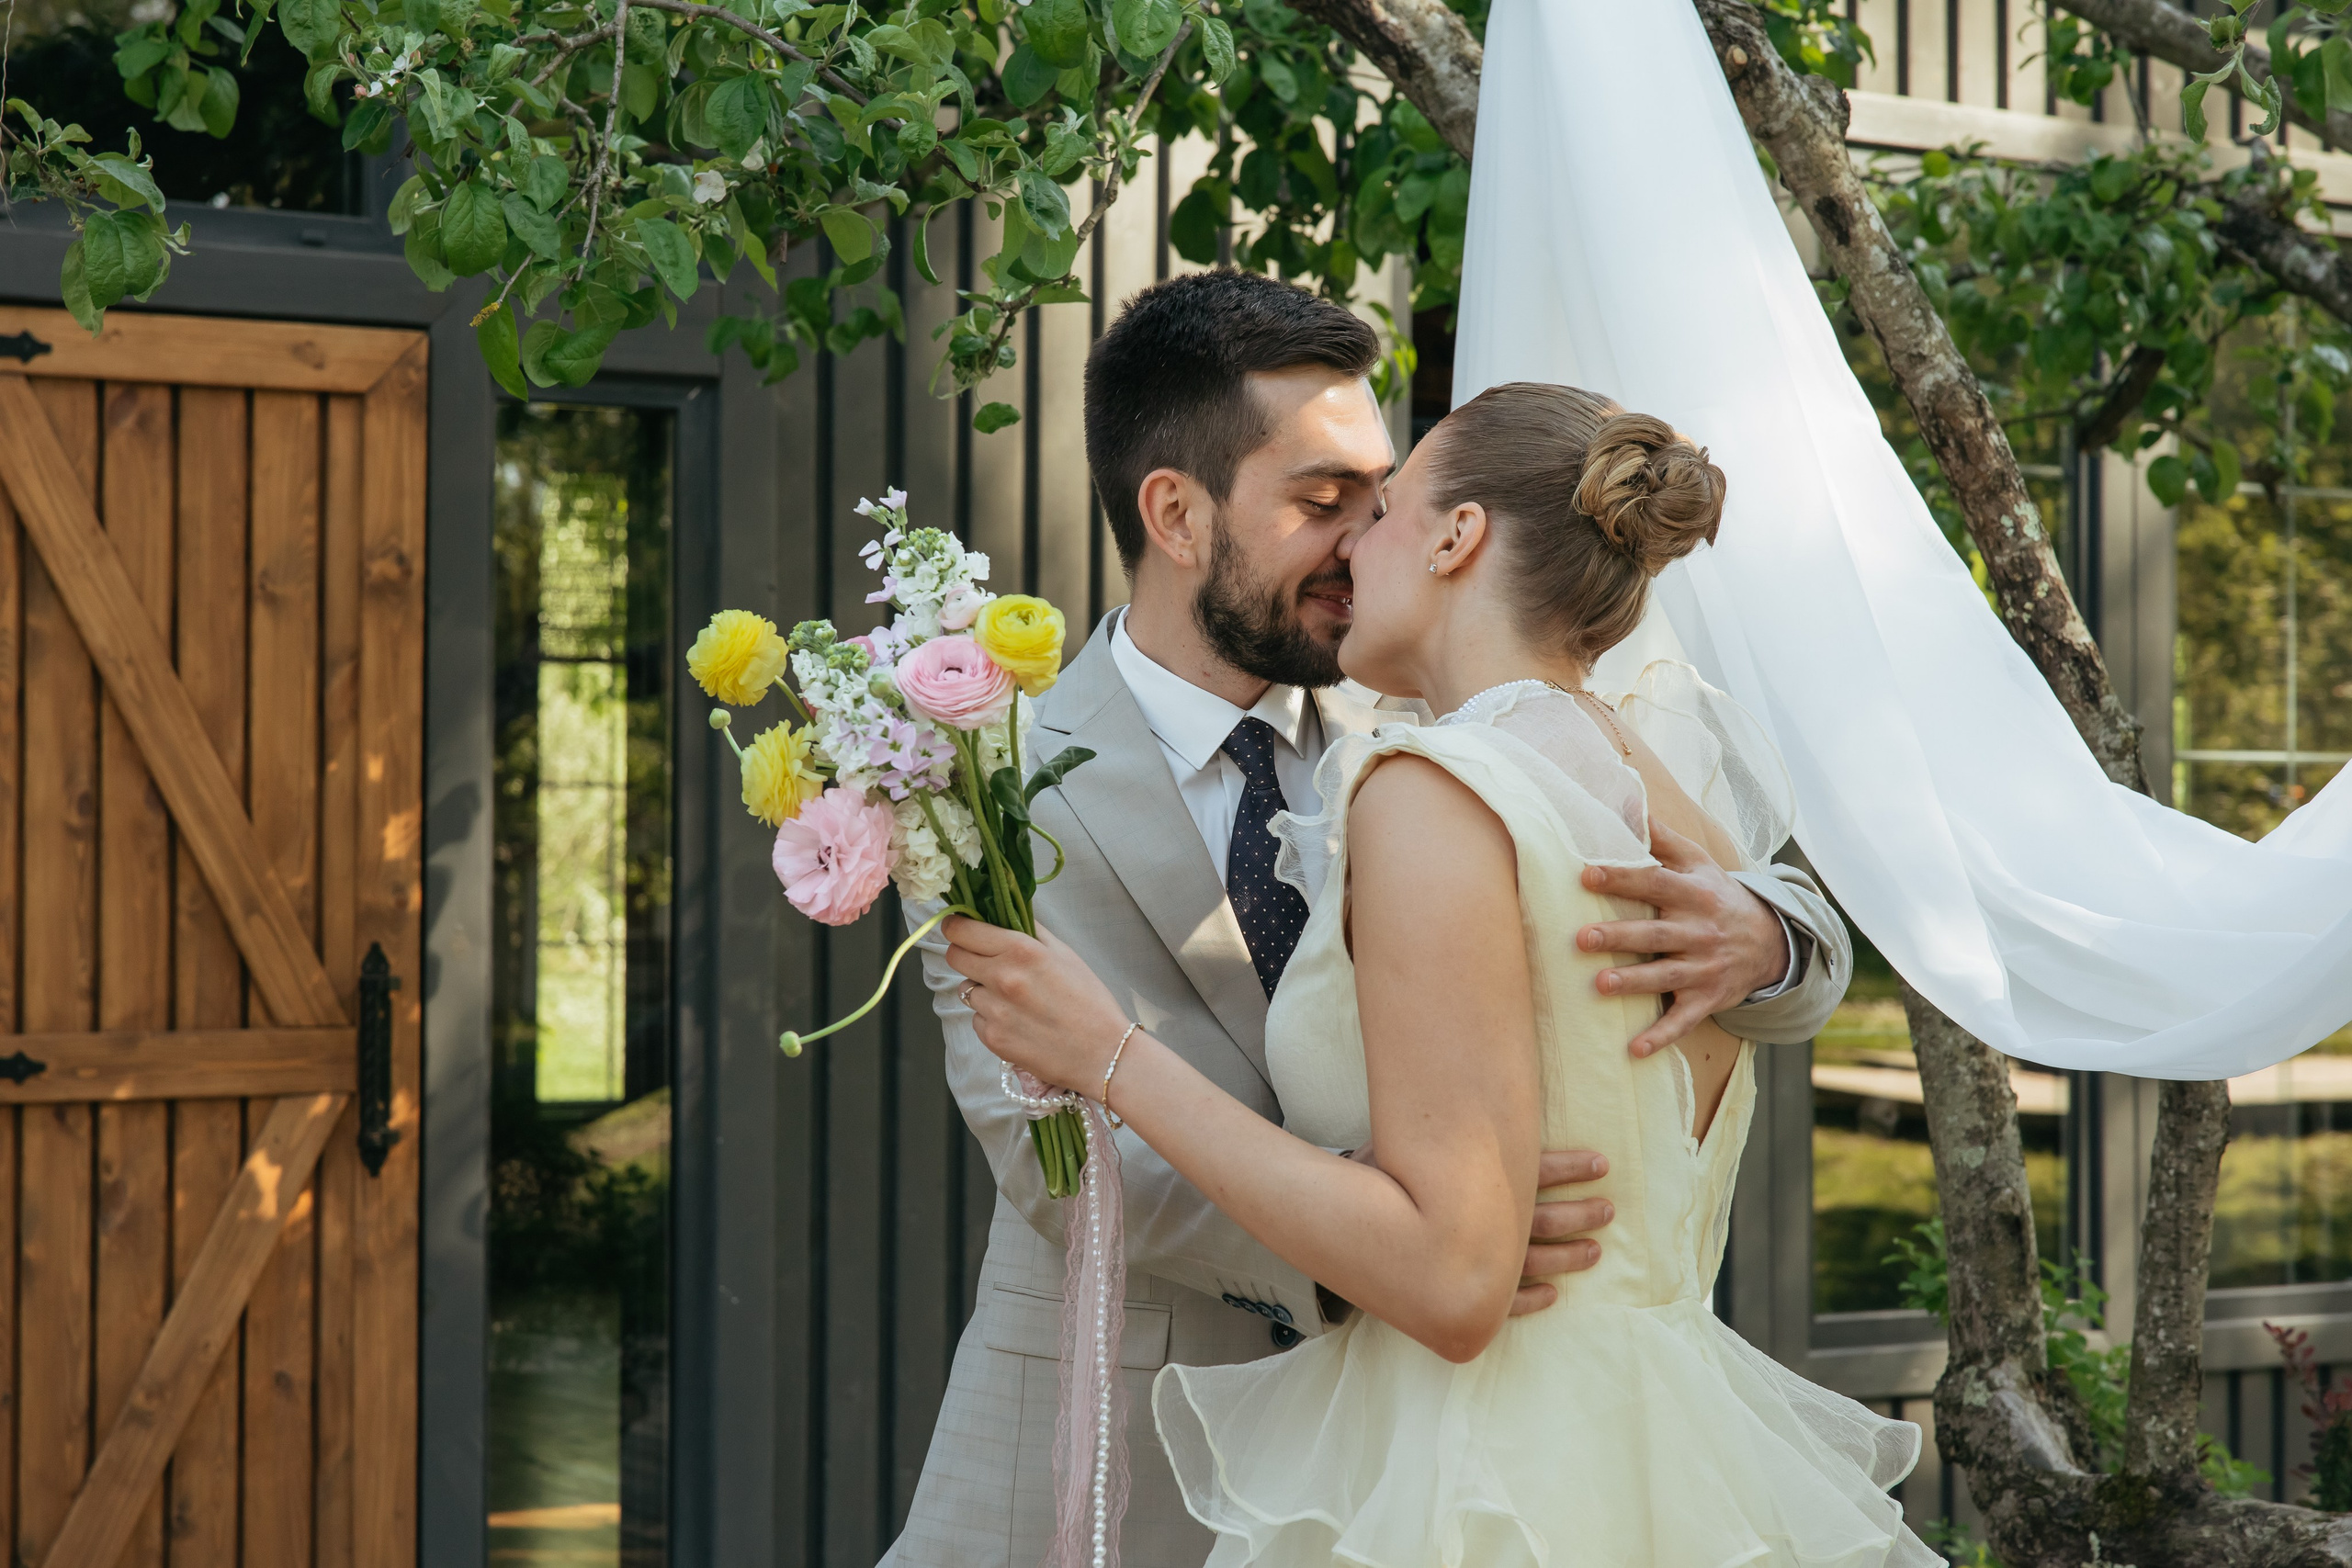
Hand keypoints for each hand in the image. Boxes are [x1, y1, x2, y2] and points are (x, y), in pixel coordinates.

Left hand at [942, 916, 1132, 1091]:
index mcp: (1021, 950)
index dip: (956, 926)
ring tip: (1014, 999)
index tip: (958, 927)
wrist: (1103, 1054)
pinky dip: (990, 1017)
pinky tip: (1018, 1021)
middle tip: (984, 959)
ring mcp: (994, 1011)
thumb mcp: (1065, 954)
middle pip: (954, 957)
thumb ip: (1031, 930)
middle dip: (965, 954)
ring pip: (966, 990)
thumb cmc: (1090, 1001)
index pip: (962, 931)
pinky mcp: (992, 1039)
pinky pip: (977, 1019)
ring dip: (982, 990)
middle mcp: (1002, 978)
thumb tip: (1005, 910)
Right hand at [1348, 1145, 1611, 1315]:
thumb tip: (1489, 1082)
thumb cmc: (1376, 1171)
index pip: (1535, 1172)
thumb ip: (1453, 1128)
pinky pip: (1503, 1303)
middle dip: (1580, 1215)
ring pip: (1532, 1263)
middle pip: (1542, 1221)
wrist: (1337, 1220)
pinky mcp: (1458, 1293)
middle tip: (1609, 1210)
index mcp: (1474, 1183)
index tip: (1601, 1163)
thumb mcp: (1413, 1142)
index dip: (1569, 1167)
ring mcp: (1471, 1264)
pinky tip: (1552, 1295)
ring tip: (1596, 1251)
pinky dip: (1529, 1299)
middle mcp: (1479, 1226)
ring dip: (1566, 1256)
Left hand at [1575, 822, 1787, 1058]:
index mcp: (1693, 894)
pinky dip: (1661, 1036)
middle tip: (1581, 938)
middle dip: (1619, 937)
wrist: (1772, 941)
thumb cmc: (1718, 895)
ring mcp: (1704, 968)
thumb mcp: (1698, 862)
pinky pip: (1683, 1020)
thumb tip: (1624, 802)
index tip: (1585, 874)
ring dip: (1633, 983)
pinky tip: (1634, 1050)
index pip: (1654, 883)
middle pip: (1655, 934)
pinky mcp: (1708, 999)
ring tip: (1600, 986)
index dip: (1621, 879)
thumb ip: (1660, 838)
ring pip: (1666, 976)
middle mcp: (1699, 932)